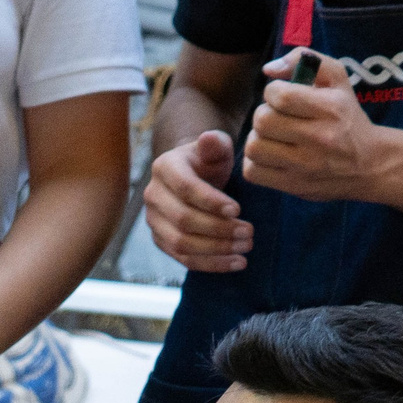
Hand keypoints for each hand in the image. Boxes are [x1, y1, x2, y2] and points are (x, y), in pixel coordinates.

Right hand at [145, 130, 251, 271]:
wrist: (193, 177)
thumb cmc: (209, 161)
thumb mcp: (216, 148)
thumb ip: (215, 143)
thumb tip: (208, 138)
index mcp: (164, 168)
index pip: (185, 188)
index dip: (211, 201)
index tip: (238, 209)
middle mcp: (152, 195)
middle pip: (183, 220)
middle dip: (219, 229)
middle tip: (249, 232)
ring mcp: (154, 221)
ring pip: (182, 244)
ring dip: (217, 250)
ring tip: (246, 248)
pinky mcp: (161, 241)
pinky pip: (184, 259)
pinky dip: (211, 264)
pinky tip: (236, 262)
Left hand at [241, 52, 385, 203]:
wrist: (370, 164)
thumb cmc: (347, 116)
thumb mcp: (338, 79)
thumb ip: (306, 60)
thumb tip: (269, 69)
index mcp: (330, 109)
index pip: (281, 96)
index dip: (273, 92)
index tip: (282, 96)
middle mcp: (319, 138)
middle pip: (263, 121)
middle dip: (264, 114)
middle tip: (277, 117)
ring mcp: (305, 166)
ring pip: (254, 147)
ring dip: (258, 138)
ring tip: (273, 137)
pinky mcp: (294, 186)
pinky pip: (252, 172)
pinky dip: (255, 162)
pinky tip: (271, 155)